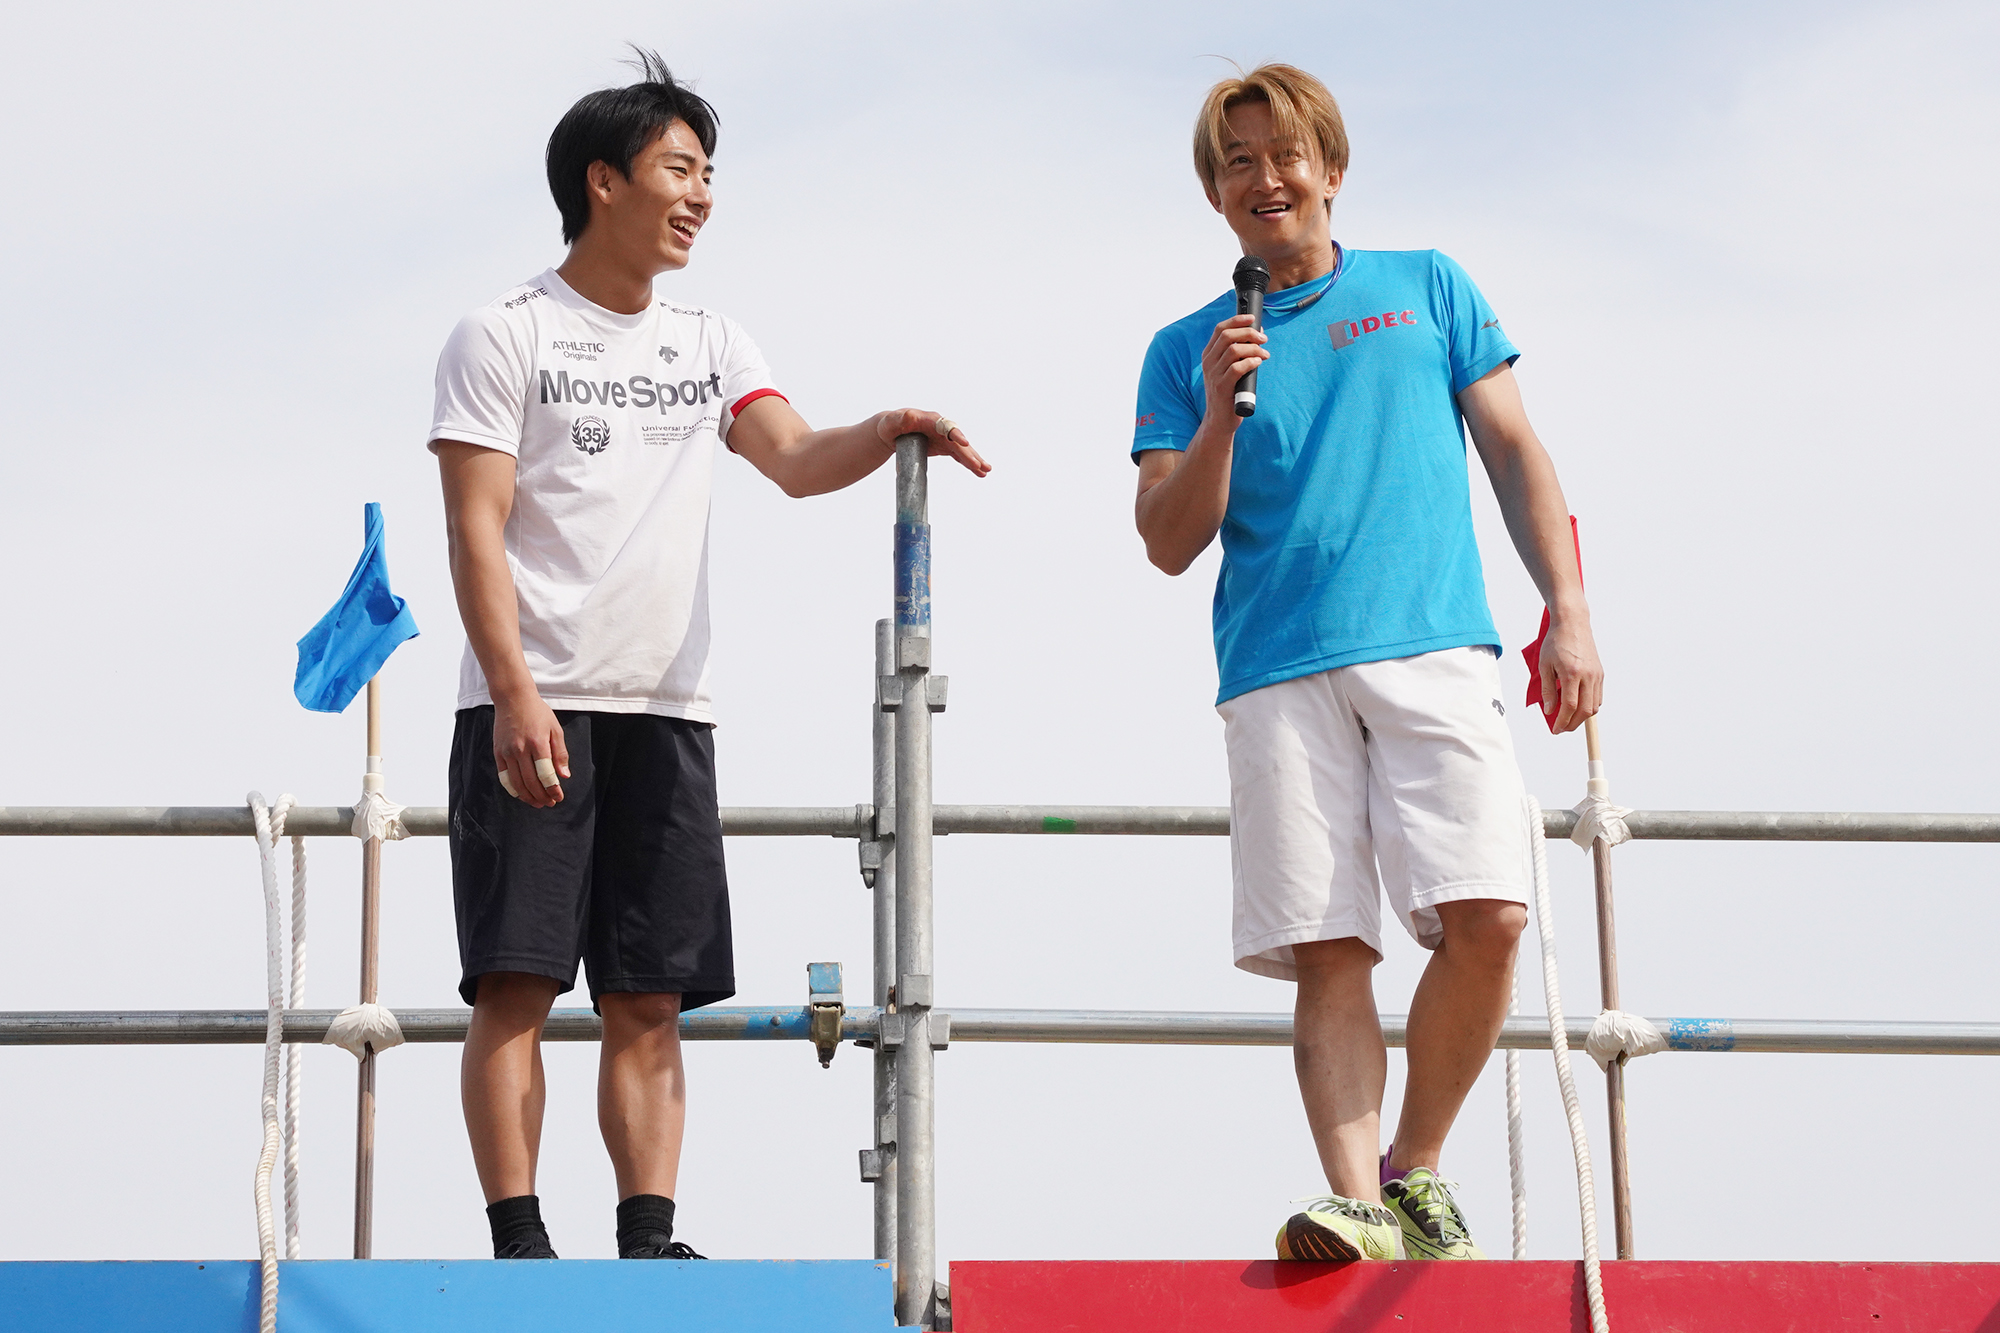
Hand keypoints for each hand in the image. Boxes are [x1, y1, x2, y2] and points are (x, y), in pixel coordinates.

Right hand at [492, 690, 570, 806]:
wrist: (513, 698)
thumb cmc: (538, 713)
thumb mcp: (555, 729)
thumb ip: (560, 753)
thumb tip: (564, 775)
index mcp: (538, 743)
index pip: (546, 774)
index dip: (553, 789)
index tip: (558, 797)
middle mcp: (521, 749)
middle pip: (531, 782)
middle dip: (542, 796)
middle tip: (550, 803)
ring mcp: (507, 752)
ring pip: (517, 783)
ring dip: (528, 797)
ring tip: (537, 803)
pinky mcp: (498, 752)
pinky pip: (504, 777)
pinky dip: (513, 789)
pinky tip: (521, 794)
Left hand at [874, 408, 990, 477]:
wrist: (890, 431)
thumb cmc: (891, 425)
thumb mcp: (893, 421)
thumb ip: (901, 419)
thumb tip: (910, 416)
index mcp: (930, 420)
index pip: (947, 427)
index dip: (956, 435)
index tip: (965, 443)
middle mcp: (941, 427)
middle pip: (958, 441)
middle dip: (970, 453)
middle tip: (979, 466)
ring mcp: (944, 438)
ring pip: (962, 449)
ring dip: (974, 460)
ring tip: (986, 471)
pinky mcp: (943, 446)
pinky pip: (958, 455)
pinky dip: (968, 463)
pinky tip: (978, 472)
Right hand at [1199, 313, 1268, 428]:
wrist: (1219, 420)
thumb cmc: (1229, 392)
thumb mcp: (1228, 369)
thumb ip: (1238, 353)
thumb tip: (1257, 334)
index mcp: (1209, 355)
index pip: (1220, 329)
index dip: (1237, 320)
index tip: (1252, 318)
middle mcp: (1208, 363)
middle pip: (1227, 336)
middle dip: (1249, 333)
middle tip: (1263, 339)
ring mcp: (1213, 375)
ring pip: (1233, 350)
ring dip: (1253, 349)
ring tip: (1264, 354)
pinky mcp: (1222, 388)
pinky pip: (1237, 368)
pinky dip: (1251, 362)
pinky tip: (1258, 363)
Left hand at [1537, 614, 1603, 734]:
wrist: (1572, 623)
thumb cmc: (1555, 642)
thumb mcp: (1544, 665)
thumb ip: (1547, 690)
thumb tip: (1549, 711)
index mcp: (1572, 673)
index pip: (1570, 706)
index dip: (1562, 721)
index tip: (1555, 730)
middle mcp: (1588, 675)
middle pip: (1585, 710)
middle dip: (1573, 724)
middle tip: (1561, 729)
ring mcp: (1597, 674)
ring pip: (1594, 706)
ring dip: (1582, 717)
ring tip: (1568, 720)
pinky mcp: (1600, 673)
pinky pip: (1597, 696)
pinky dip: (1589, 706)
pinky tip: (1577, 707)